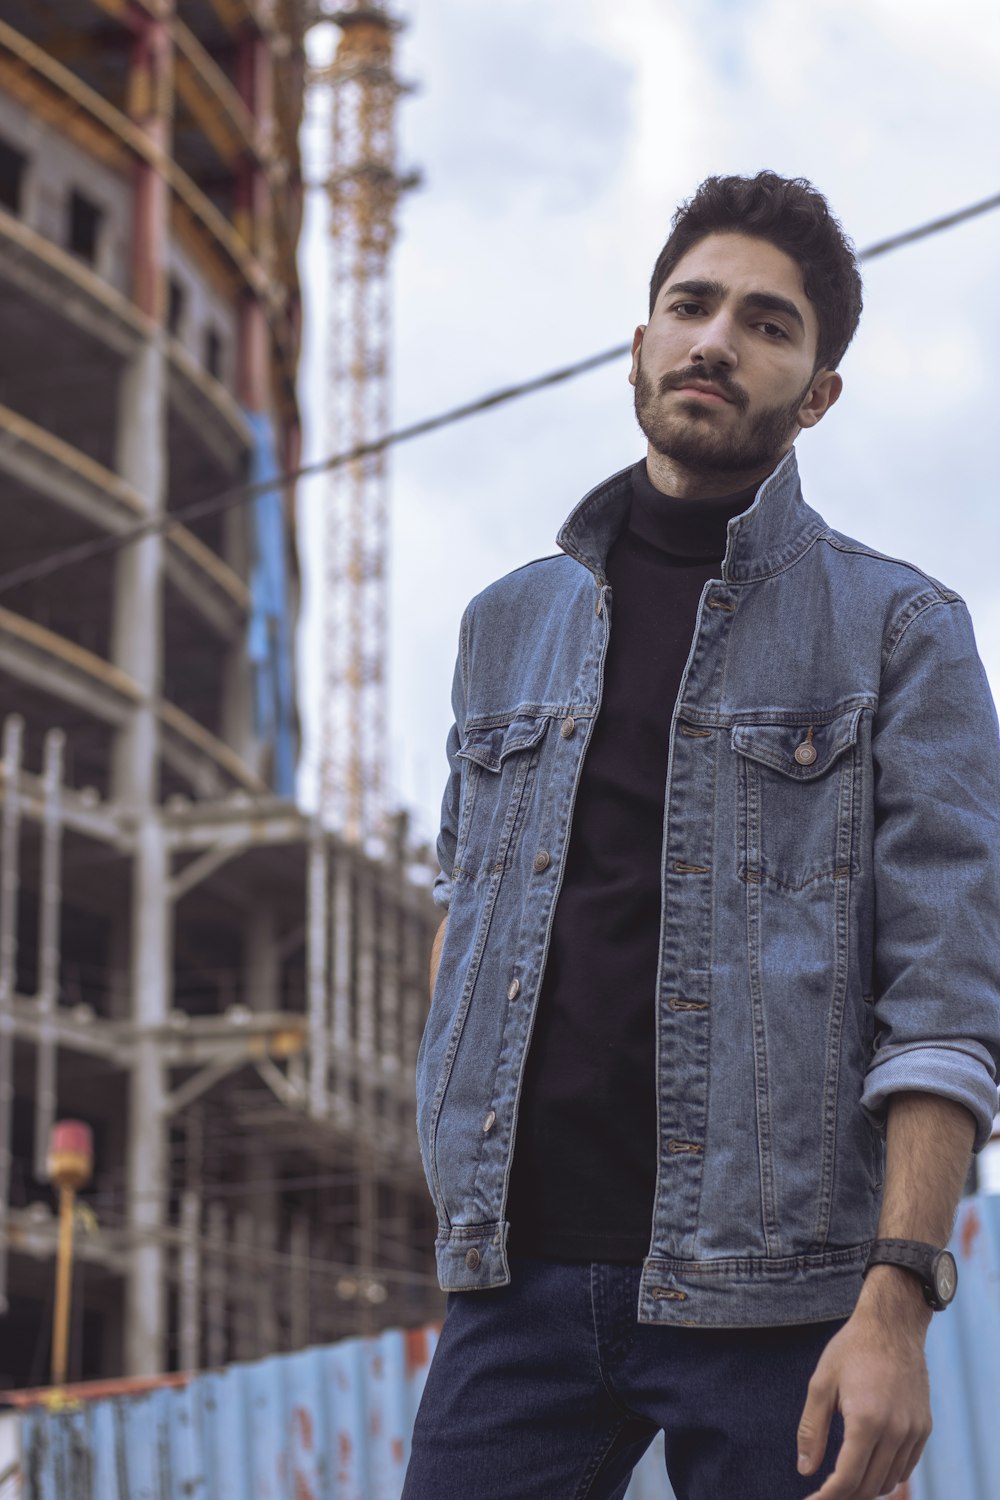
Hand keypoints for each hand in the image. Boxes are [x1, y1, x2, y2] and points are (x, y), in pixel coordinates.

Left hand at [797, 1271, 931, 1498]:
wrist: (892, 1326)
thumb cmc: (851, 1350)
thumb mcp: (821, 1384)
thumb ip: (811, 1430)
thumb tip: (805, 1469)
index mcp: (865, 1420)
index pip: (848, 1478)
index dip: (828, 1496)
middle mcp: (895, 1430)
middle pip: (870, 1485)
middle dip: (845, 1495)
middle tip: (825, 1493)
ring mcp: (914, 1430)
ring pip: (890, 1481)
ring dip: (867, 1488)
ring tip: (844, 1482)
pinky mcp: (924, 1427)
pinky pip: (907, 1467)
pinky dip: (888, 1476)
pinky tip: (869, 1468)